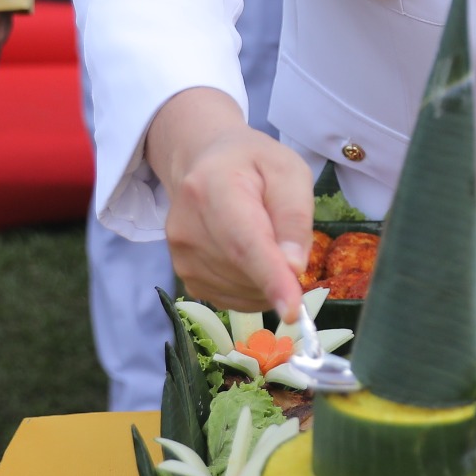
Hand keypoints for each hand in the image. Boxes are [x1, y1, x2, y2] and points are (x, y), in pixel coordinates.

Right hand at [148, 87, 312, 318]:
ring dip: (268, 282)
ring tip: (266, 240)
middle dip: (281, 274)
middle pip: (245, 272)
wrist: (203, 163)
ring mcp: (181, 255)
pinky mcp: (185, 276)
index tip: (293, 311)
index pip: (244, 243)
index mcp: (214, 187)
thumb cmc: (253, 164)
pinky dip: (254, 290)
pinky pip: (231, 299)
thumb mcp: (289, 172)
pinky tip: (253, 260)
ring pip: (241, 292)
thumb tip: (294, 268)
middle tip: (289, 241)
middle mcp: (187, 226)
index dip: (270, 279)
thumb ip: (295, 216)